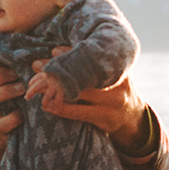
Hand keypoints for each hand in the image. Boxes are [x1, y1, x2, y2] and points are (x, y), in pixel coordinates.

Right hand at [0, 60, 23, 169]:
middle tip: (16, 74)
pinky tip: (24, 113)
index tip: (10, 61)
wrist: (6, 133)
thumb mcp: (13, 81)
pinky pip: (0, 124)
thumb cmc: (16, 98)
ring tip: (23, 89)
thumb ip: (16, 66)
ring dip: (5, 92)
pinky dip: (14, 118)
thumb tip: (34, 49)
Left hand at [32, 47, 150, 150]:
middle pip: (82, 73)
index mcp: (119, 66)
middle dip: (57, 70)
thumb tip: (54, 51)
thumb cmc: (112, 89)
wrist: (132, 117)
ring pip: (77, 93)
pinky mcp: (104, 118)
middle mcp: (118, 83)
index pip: (92, 56)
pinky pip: (76, 112)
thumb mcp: (108, 72)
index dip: (70, 53)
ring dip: (53, 90)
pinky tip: (47, 104)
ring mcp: (112, 102)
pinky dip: (59, 108)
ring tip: (36, 87)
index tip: (52, 51)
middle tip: (36, 66)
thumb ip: (88, 62)